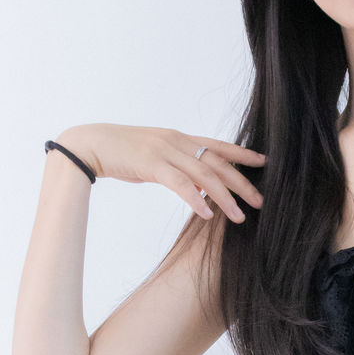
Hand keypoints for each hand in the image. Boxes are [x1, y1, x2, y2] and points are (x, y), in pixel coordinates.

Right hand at [57, 123, 265, 224]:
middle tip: (260, 201)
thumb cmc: (121, 152)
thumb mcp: (155, 157)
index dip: (242, 154)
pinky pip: (179, 183)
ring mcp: (165, 151)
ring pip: (204, 174)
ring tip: (239, 216)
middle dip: (241, 182)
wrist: (90, 144)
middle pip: (218, 162)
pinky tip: (207, 214)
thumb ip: (177, 167)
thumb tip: (196, 185)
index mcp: (179, 138)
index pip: (218, 145)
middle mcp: (177, 142)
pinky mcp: (151, 164)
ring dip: (224, 197)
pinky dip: (195, 199)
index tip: (263, 162)